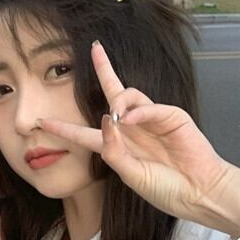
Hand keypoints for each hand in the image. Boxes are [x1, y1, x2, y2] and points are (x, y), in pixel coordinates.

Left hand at [38, 43, 239, 235]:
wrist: (198, 192)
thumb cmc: (165, 188)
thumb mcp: (131, 175)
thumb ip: (114, 151)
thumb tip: (107, 118)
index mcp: (117, 147)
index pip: (84, 134)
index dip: (62, 127)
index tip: (41, 121)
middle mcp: (131, 129)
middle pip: (112, 94)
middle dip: (103, 69)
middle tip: (95, 47)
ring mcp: (151, 120)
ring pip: (128, 95)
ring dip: (119, 102)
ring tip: (120, 119)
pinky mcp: (170, 116)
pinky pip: (149, 106)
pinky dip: (139, 111)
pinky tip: (132, 120)